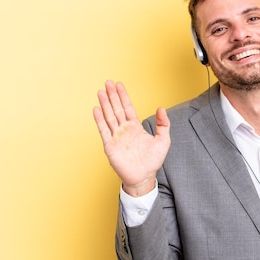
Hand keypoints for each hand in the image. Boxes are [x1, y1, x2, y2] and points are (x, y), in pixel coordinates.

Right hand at [93, 80, 170, 195]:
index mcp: (135, 127)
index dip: (123, 96)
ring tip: (100, 92)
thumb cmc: (153, 161)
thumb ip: (163, 124)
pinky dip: (100, 120)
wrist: (144, 177)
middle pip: (116, 109)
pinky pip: (104, 131)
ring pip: (109, 117)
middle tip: (107, 82)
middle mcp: (124, 130)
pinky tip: (96, 109)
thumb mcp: (163, 140)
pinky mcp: (110, 146)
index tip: (119, 84)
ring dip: (105, 104)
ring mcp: (116, 137)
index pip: (127, 108)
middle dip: (112, 95)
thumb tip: (161, 108)